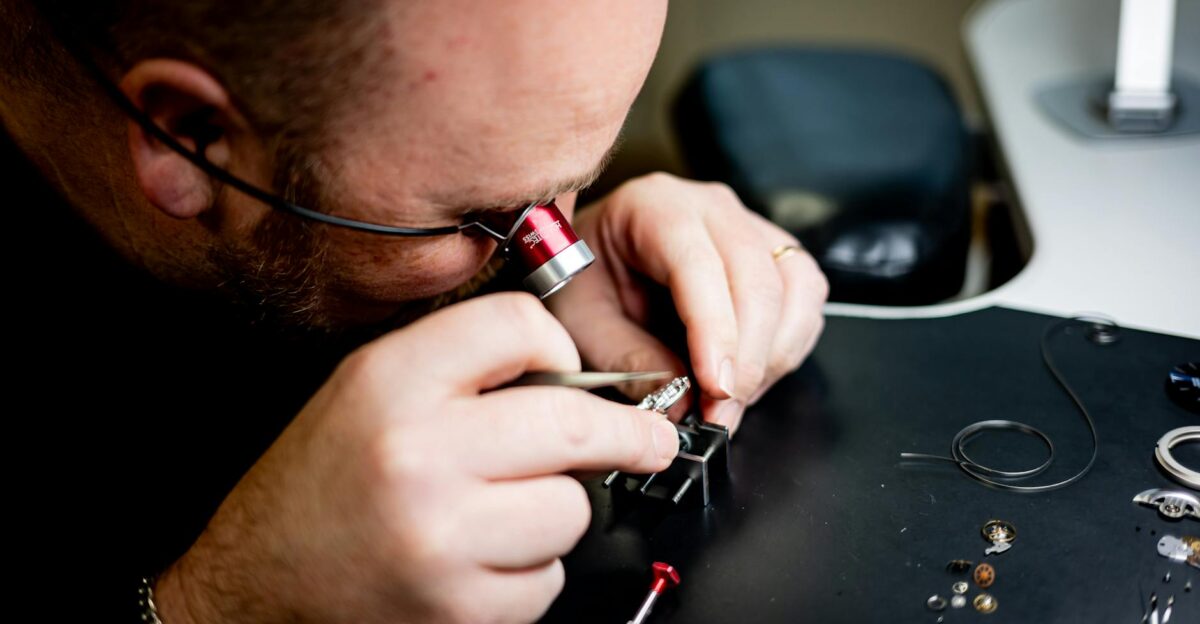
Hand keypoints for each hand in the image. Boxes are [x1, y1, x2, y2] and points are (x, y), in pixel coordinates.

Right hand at [153, 293, 678, 623]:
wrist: (257, 580)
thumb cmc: (321, 484)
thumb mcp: (369, 391)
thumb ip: (458, 368)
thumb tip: (570, 370)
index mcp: (391, 382)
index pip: (518, 326)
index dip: (559, 343)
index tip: (579, 370)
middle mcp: (417, 455)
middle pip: (573, 422)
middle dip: (626, 434)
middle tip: (648, 440)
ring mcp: (441, 538)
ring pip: (571, 510)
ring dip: (557, 513)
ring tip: (501, 515)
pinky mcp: (460, 608)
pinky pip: (547, 579)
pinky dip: (529, 573)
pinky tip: (480, 561)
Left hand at [550, 173, 827, 432]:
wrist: (596, 260)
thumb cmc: (585, 280)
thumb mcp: (581, 321)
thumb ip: (627, 360)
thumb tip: (681, 402)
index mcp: (654, 207)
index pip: (699, 266)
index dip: (715, 331)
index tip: (713, 387)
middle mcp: (711, 208)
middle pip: (757, 279)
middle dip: (746, 359)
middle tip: (720, 414)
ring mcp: (750, 227)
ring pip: (794, 289)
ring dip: (772, 357)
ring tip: (730, 401)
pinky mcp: (775, 255)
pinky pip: (805, 300)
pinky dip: (786, 348)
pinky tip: (748, 377)